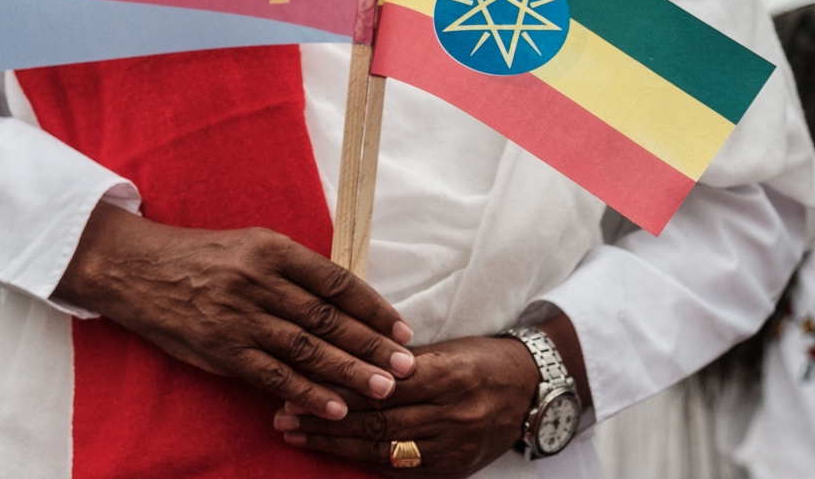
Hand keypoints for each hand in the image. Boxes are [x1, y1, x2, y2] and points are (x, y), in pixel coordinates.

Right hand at [54, 202, 416, 420]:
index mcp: (272, 248)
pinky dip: (307, 392)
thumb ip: (292, 270)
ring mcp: (239, 317)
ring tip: (384, 388)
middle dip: (371, 344)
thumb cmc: (202, 256)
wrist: (138, 269)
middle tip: (407, 364)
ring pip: (306, 348)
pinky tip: (335, 406)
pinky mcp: (221, 349)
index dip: (373, 306)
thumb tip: (343, 299)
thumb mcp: (250, 245)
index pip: (336, 281)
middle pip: (328, 318)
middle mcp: (259, 281)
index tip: (401, 327)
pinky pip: (272, 374)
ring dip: (349, 371)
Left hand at [273, 336, 539, 477]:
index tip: (297, 383)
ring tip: (297, 434)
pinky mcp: (455, 468)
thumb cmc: (482, 358)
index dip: (336, 387)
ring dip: (334, 444)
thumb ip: (399, 361)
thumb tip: (343, 360)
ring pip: (382, 448)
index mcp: (449, 374)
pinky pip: (401, 469)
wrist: (531, 388)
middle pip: (376, 420)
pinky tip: (335, 454)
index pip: (380, 385)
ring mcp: (454, 445)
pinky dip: (364, 461)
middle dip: (324, 419)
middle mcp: (452, 413)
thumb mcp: (445, 348)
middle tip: (283, 414)